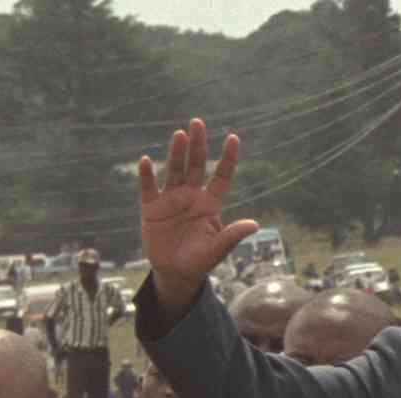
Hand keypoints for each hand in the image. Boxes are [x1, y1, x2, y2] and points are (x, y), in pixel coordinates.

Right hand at [137, 119, 258, 313]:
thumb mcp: (218, 249)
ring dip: (176, 153)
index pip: (221, 176)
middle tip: (198, 123)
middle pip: (195, 165)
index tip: (233, 137)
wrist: (175, 272)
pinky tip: (146, 161)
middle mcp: (191, 195)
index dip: (227, 158)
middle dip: (197, 145)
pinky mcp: (151, 206)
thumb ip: (232, 235)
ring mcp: (171, 198)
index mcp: (210, 203)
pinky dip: (147, 175)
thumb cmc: (200, 261)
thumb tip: (254, 224)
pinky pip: (149, 187)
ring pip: (174, 170)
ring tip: (179, 135)